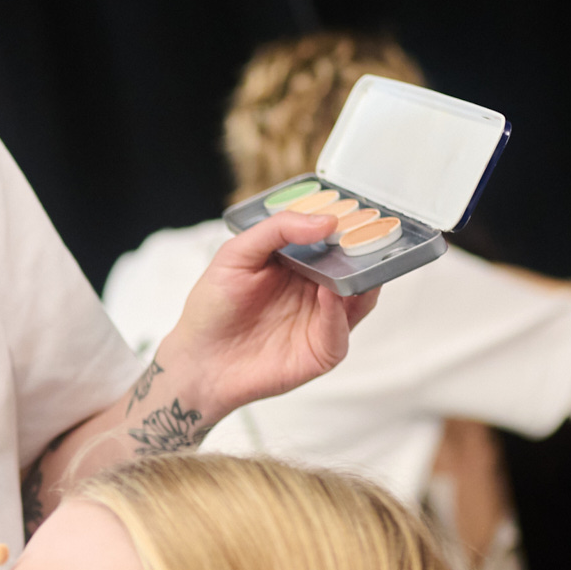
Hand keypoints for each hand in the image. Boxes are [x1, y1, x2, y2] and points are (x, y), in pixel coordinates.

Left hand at [162, 211, 380, 419]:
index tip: (356, 208)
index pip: (333, 240)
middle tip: (372, 230)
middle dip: (366, 250)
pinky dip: (339, 313)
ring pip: (359, 298)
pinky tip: (330, 295)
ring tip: (357, 260)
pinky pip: (340, 331)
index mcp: (299, 263)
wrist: (198, 361)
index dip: (347, 224)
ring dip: (362, 279)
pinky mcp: (321, 351)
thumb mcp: (236, 254)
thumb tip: (325, 221)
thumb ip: (277, 230)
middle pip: (354, 267)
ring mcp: (321, 321)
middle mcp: (315, 290)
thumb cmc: (212, 307)